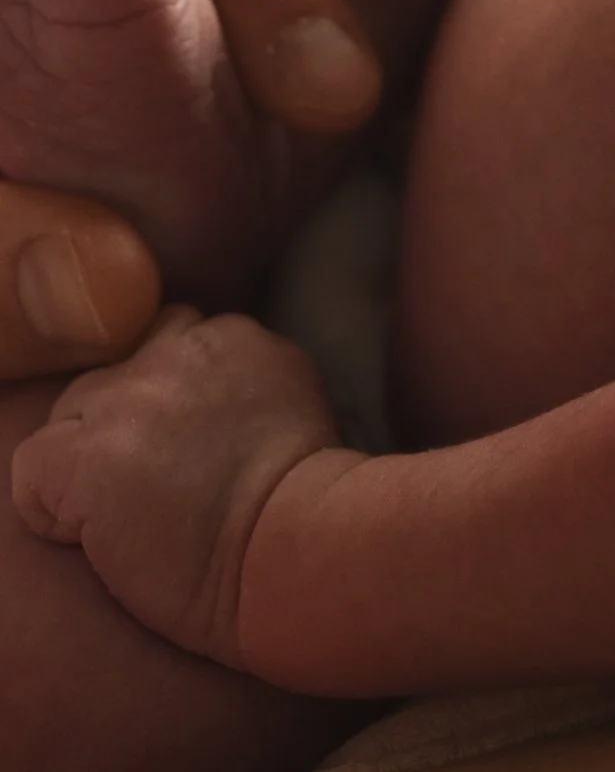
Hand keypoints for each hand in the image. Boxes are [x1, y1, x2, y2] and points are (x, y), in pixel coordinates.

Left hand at [12, 305, 345, 667]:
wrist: (299, 553)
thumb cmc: (304, 508)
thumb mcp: (289, 407)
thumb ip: (241, 383)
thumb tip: (210, 404)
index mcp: (234, 338)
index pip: (170, 342)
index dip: (168, 402)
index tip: (194, 450)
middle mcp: (180, 350)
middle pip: (115, 372)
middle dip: (124, 424)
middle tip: (160, 489)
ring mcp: (133, 399)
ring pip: (72, 410)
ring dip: (91, 457)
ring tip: (133, 514)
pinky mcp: (94, 458)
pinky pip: (33, 468)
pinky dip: (50, 510)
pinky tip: (97, 540)